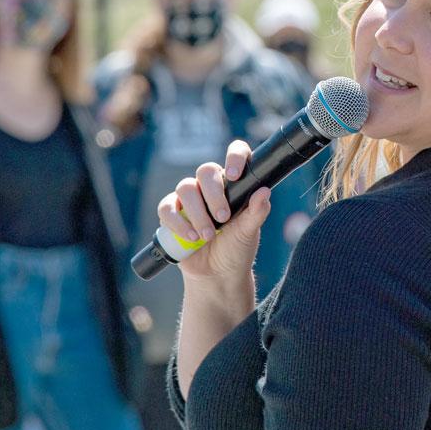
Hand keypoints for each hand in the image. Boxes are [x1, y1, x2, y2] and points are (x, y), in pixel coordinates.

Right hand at [157, 140, 271, 291]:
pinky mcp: (172, 214)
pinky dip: (177, 222)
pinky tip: (190, 237)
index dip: (234, 157)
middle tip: (223, 218)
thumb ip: (257, 212)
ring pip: (185, 188)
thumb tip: (264, 191)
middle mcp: (211, 187)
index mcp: (234, 184)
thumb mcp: (250, 231)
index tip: (234, 175)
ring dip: (197, 213)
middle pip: (205, 170)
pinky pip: (166, 208)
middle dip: (214, 194)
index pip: (235, 154)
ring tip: (208, 235)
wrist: (218, 275)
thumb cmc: (237, 249)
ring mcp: (190, 199)